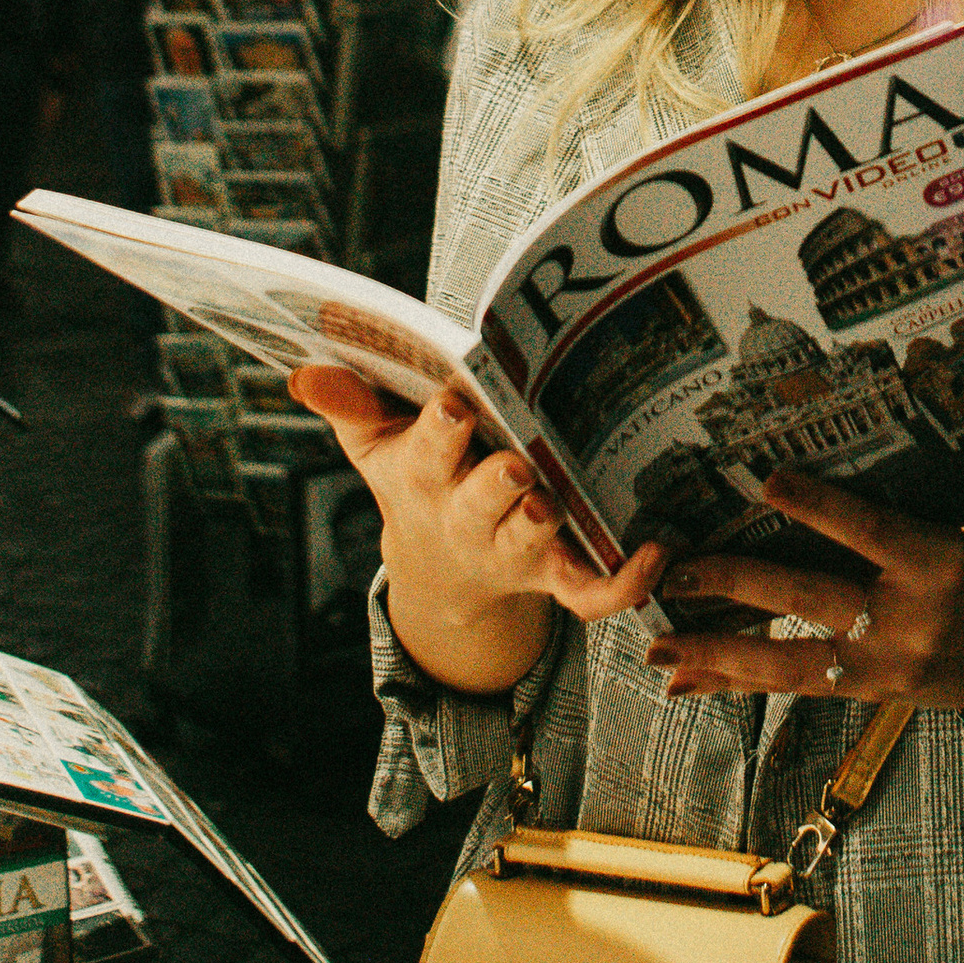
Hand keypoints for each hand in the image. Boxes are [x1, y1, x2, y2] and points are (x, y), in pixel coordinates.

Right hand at [289, 364, 664, 695]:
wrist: (443, 570)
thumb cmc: (415, 479)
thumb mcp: (373, 445)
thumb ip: (348, 404)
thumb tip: (304, 371)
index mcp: (425, 479)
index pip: (427, 453)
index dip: (440, 433)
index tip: (453, 403)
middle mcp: (472, 518)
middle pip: (483, 503)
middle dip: (496, 485)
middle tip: (514, 465)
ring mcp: (517, 549)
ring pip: (535, 539)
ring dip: (547, 522)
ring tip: (561, 499)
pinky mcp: (558, 575)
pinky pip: (593, 592)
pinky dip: (625, 581)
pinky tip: (658, 550)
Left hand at [650, 472, 963, 746]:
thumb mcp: (958, 535)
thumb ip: (893, 526)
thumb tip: (804, 494)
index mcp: (938, 563)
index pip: (869, 530)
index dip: (818, 506)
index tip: (767, 479)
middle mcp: (909, 620)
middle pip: (808, 599)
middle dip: (733, 584)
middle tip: (674, 572)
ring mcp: (888, 667)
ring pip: (789, 661)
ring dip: (718, 653)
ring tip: (660, 647)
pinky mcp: (873, 696)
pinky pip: (796, 687)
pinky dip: (739, 683)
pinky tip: (692, 681)